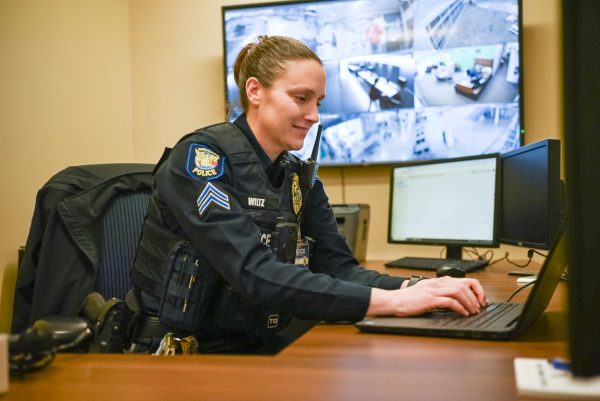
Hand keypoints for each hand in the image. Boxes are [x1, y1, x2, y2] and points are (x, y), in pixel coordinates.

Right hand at [366, 277, 486, 316]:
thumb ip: (440, 292)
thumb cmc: (409, 298)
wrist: (394, 300)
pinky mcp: (429, 299)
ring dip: (470, 302)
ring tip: (473, 311)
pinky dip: (460, 308)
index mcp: (439, 281)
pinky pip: (450, 302)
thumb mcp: (427, 291)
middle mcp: (438, 283)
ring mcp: (434, 290)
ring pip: (459, 292)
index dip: (476, 290)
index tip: (480, 300)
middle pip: (464, 285)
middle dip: (476, 297)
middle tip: (479, 307)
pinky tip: (463, 314)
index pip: (464, 280)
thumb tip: (456, 300)